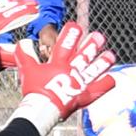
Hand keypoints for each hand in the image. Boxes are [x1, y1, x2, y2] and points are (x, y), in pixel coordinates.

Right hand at [10, 21, 116, 135]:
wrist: (42, 109)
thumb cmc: (34, 90)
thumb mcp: (27, 70)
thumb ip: (25, 54)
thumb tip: (23, 42)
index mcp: (58, 64)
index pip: (65, 45)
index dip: (70, 35)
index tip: (75, 26)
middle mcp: (71, 71)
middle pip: (83, 55)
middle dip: (91, 45)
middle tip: (98, 36)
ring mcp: (80, 83)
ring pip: (94, 69)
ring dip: (102, 62)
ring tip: (110, 55)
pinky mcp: (84, 95)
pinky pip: (99, 89)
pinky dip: (106, 84)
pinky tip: (112, 78)